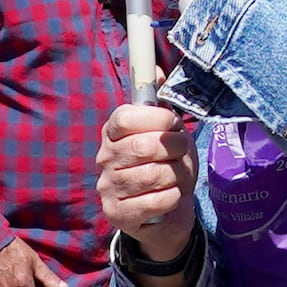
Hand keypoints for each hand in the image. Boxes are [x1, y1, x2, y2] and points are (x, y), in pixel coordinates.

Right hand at [96, 101, 200, 258]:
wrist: (168, 212)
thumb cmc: (167, 165)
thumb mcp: (168, 132)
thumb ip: (161, 104)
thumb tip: (157, 71)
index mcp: (113, 133)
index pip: (125, 117)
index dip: (156, 118)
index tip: (174, 123)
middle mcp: (104, 159)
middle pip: (143, 146)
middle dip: (174, 148)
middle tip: (181, 152)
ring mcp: (108, 188)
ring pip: (153, 175)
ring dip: (176, 175)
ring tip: (177, 175)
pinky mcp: (117, 215)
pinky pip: (155, 201)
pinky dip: (173, 197)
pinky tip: (171, 196)